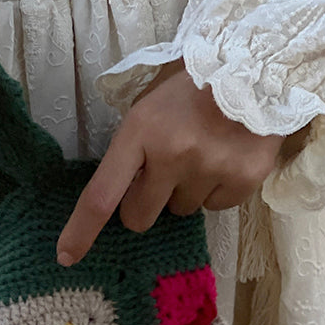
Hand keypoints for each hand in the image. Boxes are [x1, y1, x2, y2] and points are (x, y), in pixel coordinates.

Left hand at [56, 61, 304, 264]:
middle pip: (139, 217)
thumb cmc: (191, 89)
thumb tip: (122, 199)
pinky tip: (225, 158)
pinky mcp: (244, 178)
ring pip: (181, 211)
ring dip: (185, 191)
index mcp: (139, 132)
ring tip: (203, 153)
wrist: (257, 67)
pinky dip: (218, 189)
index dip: (81, 231)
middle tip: (161, 175)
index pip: (101, 196)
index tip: (67, 257)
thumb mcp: (148, 110)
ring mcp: (210, 168)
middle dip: (144, 204)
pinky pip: (216, 207)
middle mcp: (172, 155)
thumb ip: (132, 152)